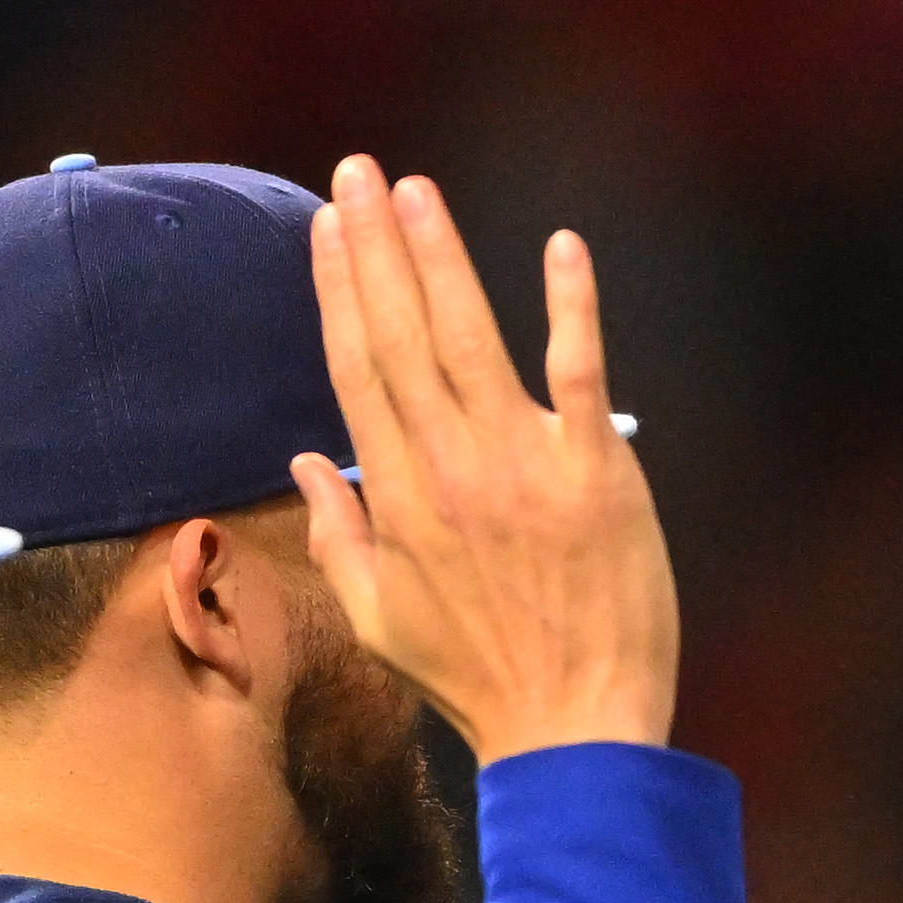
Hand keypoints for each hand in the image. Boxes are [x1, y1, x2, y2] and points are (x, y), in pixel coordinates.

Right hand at [293, 160, 673, 758]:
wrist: (575, 730)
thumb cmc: (478, 681)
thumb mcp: (378, 619)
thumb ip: (338, 534)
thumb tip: (306, 463)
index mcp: (398, 497)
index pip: (357, 370)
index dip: (339, 293)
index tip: (325, 230)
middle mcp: (450, 467)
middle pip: (401, 334)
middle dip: (372, 247)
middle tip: (357, 173)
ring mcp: (523, 466)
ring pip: (471, 338)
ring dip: (441, 257)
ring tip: (415, 191)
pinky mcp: (596, 474)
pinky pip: (581, 373)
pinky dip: (572, 308)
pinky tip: (561, 248)